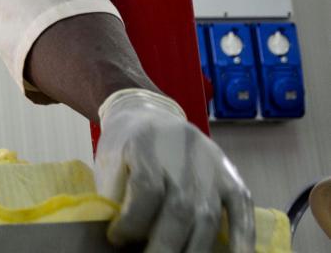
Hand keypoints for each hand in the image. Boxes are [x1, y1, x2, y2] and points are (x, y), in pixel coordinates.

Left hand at [95, 88, 253, 251]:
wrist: (148, 112)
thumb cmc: (125, 145)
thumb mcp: (109, 162)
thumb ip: (115, 198)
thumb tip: (120, 242)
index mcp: (145, 146)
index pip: (146, 190)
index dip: (132, 221)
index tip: (116, 238)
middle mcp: (183, 156)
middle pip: (179, 210)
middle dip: (164, 247)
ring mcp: (211, 167)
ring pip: (208, 217)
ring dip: (194, 251)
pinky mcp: (231, 176)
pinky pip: (242, 211)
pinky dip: (242, 239)